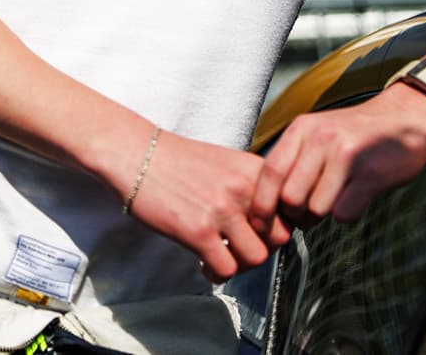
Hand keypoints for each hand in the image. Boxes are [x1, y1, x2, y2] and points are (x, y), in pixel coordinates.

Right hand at [127, 132, 291, 281]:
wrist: (136, 154)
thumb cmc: (178, 161)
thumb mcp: (226, 163)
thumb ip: (250, 187)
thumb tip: (269, 222)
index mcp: (253, 169)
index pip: (289, 210)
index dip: (276, 227)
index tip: (257, 232)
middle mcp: (243, 188)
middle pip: (279, 237)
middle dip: (262, 248)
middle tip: (239, 247)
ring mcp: (221, 209)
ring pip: (256, 258)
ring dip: (239, 263)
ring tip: (221, 255)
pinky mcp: (198, 231)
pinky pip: (226, 269)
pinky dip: (215, 273)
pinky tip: (202, 262)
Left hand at [249, 85, 425, 232]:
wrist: (405, 119)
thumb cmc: (356, 133)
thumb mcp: (318, 133)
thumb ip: (294, 160)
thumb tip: (270, 203)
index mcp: (302, 128)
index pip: (269, 171)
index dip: (262, 205)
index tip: (261, 226)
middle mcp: (320, 137)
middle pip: (290, 197)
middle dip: (296, 215)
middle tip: (307, 214)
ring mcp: (346, 154)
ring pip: (317, 208)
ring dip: (323, 215)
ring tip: (335, 198)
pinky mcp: (370, 173)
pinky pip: (345, 213)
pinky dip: (348, 213)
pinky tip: (356, 195)